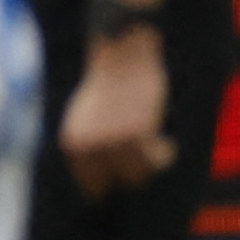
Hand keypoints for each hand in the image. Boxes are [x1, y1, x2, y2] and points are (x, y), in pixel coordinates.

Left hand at [59, 32, 177, 197]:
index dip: (113, 182)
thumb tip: (106, 186)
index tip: (128, 177)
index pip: (92, 186)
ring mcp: (111, 142)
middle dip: (133, 174)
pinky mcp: (136, 134)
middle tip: (145, 157)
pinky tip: (166, 142)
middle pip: (117, 185)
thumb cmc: (109, 86)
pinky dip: (165, 155)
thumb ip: (93, 149)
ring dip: (152, 163)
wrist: (122, 53)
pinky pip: (156, 161)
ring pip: (139, 176)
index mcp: (74, 145)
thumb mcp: (88, 121)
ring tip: (157, 145)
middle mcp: (88, 148)